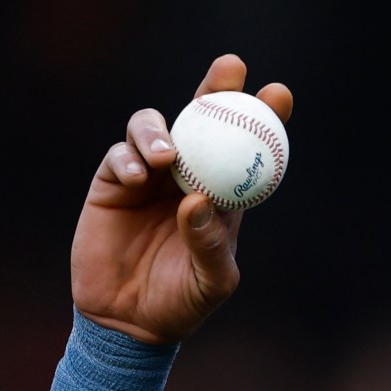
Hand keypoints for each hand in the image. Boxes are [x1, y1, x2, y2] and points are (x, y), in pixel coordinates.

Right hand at [70, 54, 293, 344]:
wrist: (130, 322)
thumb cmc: (182, 303)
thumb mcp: (211, 283)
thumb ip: (209, 245)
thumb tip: (198, 200)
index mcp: (223, 196)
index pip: (246, 148)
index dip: (263, 117)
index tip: (278, 94)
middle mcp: (187, 177)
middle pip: (202, 120)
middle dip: (216, 88)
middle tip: (230, 69)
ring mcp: (147, 177)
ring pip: (154, 128)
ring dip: (159, 131)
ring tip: (166, 156)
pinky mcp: (111, 184)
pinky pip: (119, 156)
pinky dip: (128, 159)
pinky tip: (137, 177)